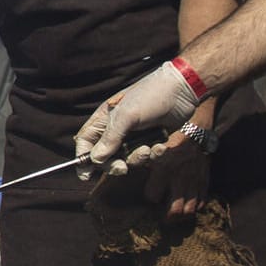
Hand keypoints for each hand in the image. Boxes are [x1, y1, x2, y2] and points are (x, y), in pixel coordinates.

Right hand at [73, 62, 200, 176]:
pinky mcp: (151, 140)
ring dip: (137, 158)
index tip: (86, 175)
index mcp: (104, 121)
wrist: (182, 90)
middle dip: (113, 165)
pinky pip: (147, 156)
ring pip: (127, 159)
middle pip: (104, 157)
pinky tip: (161, 145)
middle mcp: (116, 130)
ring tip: (148, 149)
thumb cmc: (150, 96)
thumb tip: (95, 159)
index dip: (83, 159)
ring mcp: (133, 137)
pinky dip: (154, 154)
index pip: (85, 143)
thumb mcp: (126, 115)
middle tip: (122, 168)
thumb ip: (110, 138)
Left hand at [141, 132, 209, 220]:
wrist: (196, 135)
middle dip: (167, 218)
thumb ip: (141, 162)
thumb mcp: (153, 149)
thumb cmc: (170, 141)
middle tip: (162, 219)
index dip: (150, 197)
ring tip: (174, 216)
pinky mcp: (204, 182)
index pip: (152, 196)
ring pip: (189, 210)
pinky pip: (201, 202)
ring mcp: (193, 182)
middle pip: (175, 210)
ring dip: (181, 216)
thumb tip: (125, 168)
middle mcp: (179, 179)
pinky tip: (187, 205)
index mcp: (163, 170)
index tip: (149, 197)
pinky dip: (194, 207)